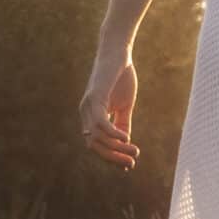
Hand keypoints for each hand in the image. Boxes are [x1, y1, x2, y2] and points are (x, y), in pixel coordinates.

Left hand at [79, 52, 140, 168]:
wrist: (119, 53)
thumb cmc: (121, 77)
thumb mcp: (124, 105)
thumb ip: (123, 123)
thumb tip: (126, 144)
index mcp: (90, 116)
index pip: (96, 145)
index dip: (110, 157)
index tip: (128, 165)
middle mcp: (85, 113)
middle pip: (94, 145)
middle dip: (112, 158)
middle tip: (131, 163)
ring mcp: (88, 106)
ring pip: (96, 137)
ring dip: (116, 148)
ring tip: (134, 152)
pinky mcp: (95, 97)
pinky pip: (101, 123)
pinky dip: (113, 134)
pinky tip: (126, 138)